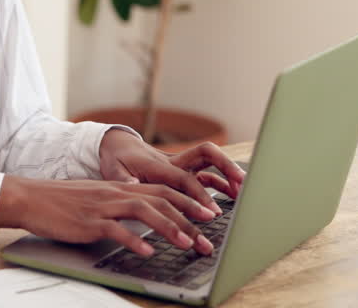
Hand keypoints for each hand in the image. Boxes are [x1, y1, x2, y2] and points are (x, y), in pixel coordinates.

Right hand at [0, 175, 219, 255]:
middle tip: (209, 234)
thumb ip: (122, 205)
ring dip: (170, 227)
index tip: (209, 215)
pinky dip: (134, 240)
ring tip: (188, 243)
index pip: (163, 190)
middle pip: (161, 199)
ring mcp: (103, 206)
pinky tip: (147, 251)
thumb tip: (146, 220)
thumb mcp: (98, 199)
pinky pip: (115, 230)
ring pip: (144, 211)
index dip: (189, 201)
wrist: (31, 197)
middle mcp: (117, 193)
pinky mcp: (89, 221)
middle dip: (189, 216)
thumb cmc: (64, 202)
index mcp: (121, 187)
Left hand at [98, 129, 245, 213]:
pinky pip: (206, 173)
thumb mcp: (114, 170)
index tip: (211, 212)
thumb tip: (134, 188)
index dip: (199, 194)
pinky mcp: (183, 169)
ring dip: (228, 174)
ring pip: (210, 162)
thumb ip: (124, 180)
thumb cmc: (116, 159)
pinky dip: (221, 182)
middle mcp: (174, 161)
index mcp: (159, 165)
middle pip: (206, 155)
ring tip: (244, 192)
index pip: (184, 178)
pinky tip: (233, 194)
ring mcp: (180, 164)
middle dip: (225, 167)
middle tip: (241, 184)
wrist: (117, 144)